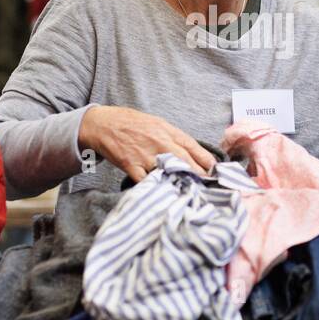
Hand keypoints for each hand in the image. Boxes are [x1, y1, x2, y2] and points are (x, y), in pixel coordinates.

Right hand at [78, 105, 215, 182]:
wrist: (103, 124)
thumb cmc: (132, 124)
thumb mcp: (157, 123)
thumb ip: (173, 138)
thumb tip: (193, 152)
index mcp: (168, 131)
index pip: (194, 146)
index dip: (207, 161)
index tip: (215, 171)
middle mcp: (160, 142)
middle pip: (186, 162)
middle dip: (199, 176)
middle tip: (208, 187)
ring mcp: (145, 155)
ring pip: (169, 172)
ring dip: (181, 184)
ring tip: (191, 193)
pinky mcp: (131, 165)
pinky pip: (147, 181)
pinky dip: (156, 189)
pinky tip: (165, 195)